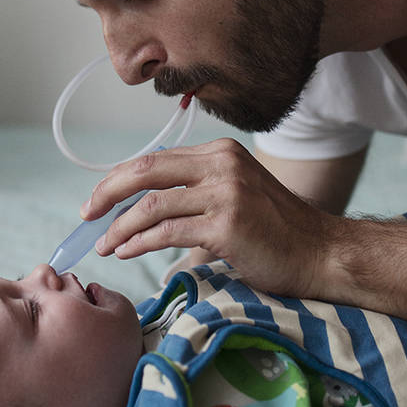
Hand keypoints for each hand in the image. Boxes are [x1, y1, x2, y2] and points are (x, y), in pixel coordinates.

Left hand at [82, 139, 331, 295]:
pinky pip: (167, 233)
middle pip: (145, 171)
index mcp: (220, 152)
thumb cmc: (276, 232)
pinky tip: (126, 252)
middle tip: (85, 215)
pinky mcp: (227, 225)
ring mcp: (226, 193)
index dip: (120, 179)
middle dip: (107, 194)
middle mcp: (221, 164)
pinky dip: (139, 243)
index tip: (98, 200)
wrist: (320, 253)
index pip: (156, 160)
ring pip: (151, 205)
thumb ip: (198, 191)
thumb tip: (144, 208)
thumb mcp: (236, 194)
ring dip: (120, 227)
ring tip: (105, 245)